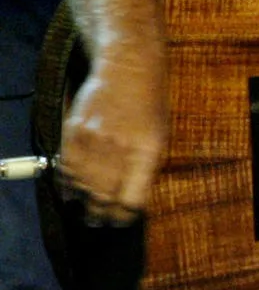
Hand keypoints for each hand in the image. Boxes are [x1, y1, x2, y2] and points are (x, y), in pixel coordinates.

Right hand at [55, 52, 168, 226]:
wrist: (129, 66)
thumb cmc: (151, 103)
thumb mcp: (162, 134)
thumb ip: (147, 166)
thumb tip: (133, 200)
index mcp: (149, 150)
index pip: (132, 199)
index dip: (125, 216)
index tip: (123, 221)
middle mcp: (120, 147)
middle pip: (104, 196)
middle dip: (102, 215)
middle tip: (100, 223)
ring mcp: (94, 139)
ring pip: (82, 186)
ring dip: (83, 203)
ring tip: (87, 212)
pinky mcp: (74, 131)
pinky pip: (66, 168)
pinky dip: (67, 183)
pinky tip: (72, 191)